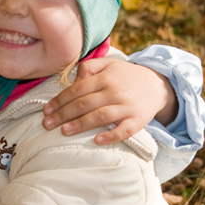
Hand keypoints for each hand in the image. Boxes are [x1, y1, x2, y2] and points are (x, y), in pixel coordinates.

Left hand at [42, 59, 177, 144]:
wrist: (158, 85)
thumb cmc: (126, 76)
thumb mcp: (108, 64)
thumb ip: (88, 67)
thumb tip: (72, 81)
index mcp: (105, 78)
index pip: (77, 90)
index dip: (60, 100)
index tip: (46, 110)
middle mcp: (115, 92)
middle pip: (84, 104)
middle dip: (63, 114)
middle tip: (47, 124)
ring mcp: (127, 107)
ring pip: (100, 117)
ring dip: (80, 125)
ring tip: (63, 131)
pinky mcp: (138, 121)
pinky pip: (123, 131)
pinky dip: (110, 136)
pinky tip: (96, 140)